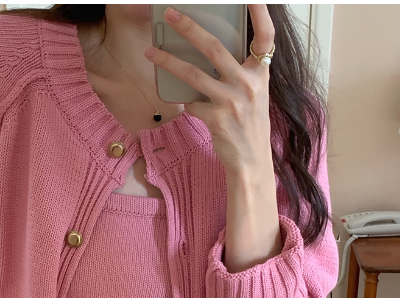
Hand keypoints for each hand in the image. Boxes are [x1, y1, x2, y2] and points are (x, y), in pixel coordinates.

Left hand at [144, 5, 274, 174]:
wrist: (251, 162)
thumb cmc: (250, 126)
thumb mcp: (254, 96)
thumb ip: (240, 75)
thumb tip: (208, 56)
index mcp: (261, 74)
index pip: (266, 37)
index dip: (260, 13)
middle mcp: (248, 84)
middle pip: (214, 47)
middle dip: (189, 28)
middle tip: (170, 15)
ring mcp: (232, 101)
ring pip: (193, 74)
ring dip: (168, 61)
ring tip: (150, 53)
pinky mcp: (217, 119)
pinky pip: (192, 104)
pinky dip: (187, 103)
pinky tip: (189, 106)